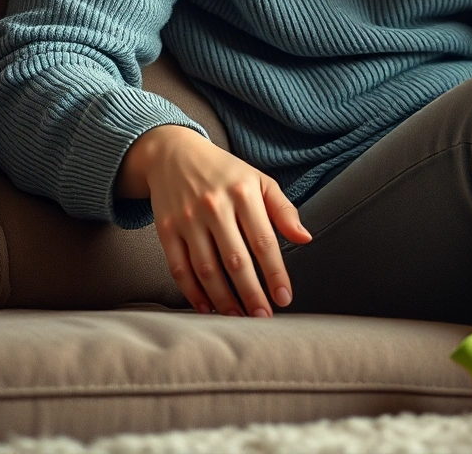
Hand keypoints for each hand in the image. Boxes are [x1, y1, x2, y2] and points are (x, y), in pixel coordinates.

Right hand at [118, 125, 311, 317]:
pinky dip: (192, 292)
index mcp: (244, 194)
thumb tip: (305, 238)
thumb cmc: (225, 172)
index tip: (284, 298)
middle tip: (263, 317)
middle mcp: (215, 206)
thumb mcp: (259, 181)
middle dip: (251, 293)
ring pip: (206, 269)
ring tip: (239, 317)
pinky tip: (207, 307)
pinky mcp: (166, 230)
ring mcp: (188, 219)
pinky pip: (179, 268)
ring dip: (223, 298)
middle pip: (235, 260)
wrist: (173, 154)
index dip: (275, 273)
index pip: (264, 241)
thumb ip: (283, 210)